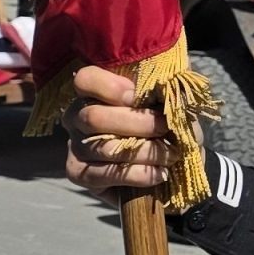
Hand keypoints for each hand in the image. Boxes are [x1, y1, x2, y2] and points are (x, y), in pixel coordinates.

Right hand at [62, 63, 177, 201]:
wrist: (165, 168)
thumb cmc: (165, 127)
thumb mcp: (170, 104)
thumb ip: (170, 90)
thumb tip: (177, 81)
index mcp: (95, 91)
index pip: (85, 79)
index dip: (109, 86)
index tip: (136, 96)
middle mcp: (78, 116)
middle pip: (94, 116)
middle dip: (137, 123)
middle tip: (165, 128)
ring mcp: (75, 146)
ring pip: (104, 147)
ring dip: (145, 151)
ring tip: (170, 155)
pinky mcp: (79, 174)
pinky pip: (103, 175)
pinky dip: (137, 175)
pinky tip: (158, 174)